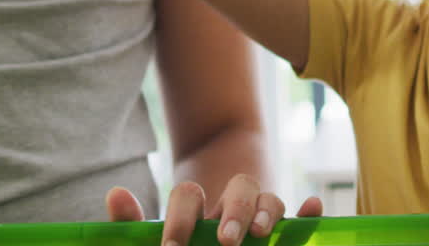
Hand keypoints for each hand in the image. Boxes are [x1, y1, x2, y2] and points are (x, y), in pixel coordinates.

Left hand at [104, 177, 323, 245]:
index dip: (181, 218)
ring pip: (270, 200)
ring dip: (267, 212)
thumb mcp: (159, 234)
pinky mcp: (281, 235)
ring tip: (259, 235)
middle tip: (226, 241)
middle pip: (240, 187)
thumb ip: (133, 222)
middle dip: (234, 211)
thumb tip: (115, 194)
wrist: (201, 239)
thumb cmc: (178, 240)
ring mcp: (258, 219)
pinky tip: (312, 207)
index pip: (189, 197)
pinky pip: (297, 221)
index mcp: (196, 207)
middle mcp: (230, 207)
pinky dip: (305, 215)